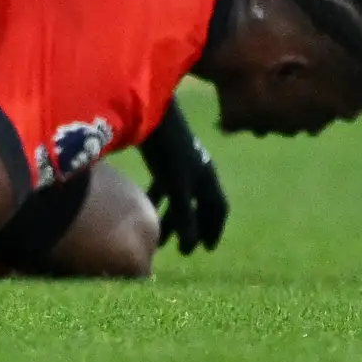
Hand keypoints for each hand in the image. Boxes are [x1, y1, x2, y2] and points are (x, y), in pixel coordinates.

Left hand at [138, 100, 228, 254]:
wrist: (148, 113)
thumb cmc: (166, 150)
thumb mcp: (177, 186)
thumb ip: (184, 216)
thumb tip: (190, 247)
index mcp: (207, 177)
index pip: (218, 208)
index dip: (214, 229)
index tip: (207, 248)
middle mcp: (198, 170)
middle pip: (199, 205)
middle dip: (191, 227)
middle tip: (182, 248)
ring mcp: (180, 162)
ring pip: (180, 196)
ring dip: (172, 216)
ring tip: (158, 236)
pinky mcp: (162, 156)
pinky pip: (164, 184)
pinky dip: (157, 199)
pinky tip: (143, 208)